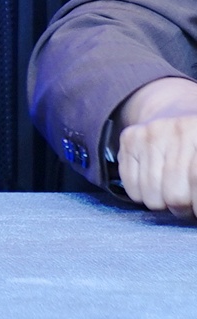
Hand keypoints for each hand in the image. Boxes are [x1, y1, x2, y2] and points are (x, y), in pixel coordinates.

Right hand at [117, 77, 196, 217]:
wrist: (176, 110)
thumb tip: (195, 207)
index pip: (196, 180)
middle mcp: (178, 131)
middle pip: (175, 195)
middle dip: (182, 208)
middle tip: (187, 202)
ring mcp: (150, 134)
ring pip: (151, 196)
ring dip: (163, 204)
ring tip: (171, 193)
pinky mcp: (129, 138)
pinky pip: (131, 188)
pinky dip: (143, 195)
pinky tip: (153, 183)